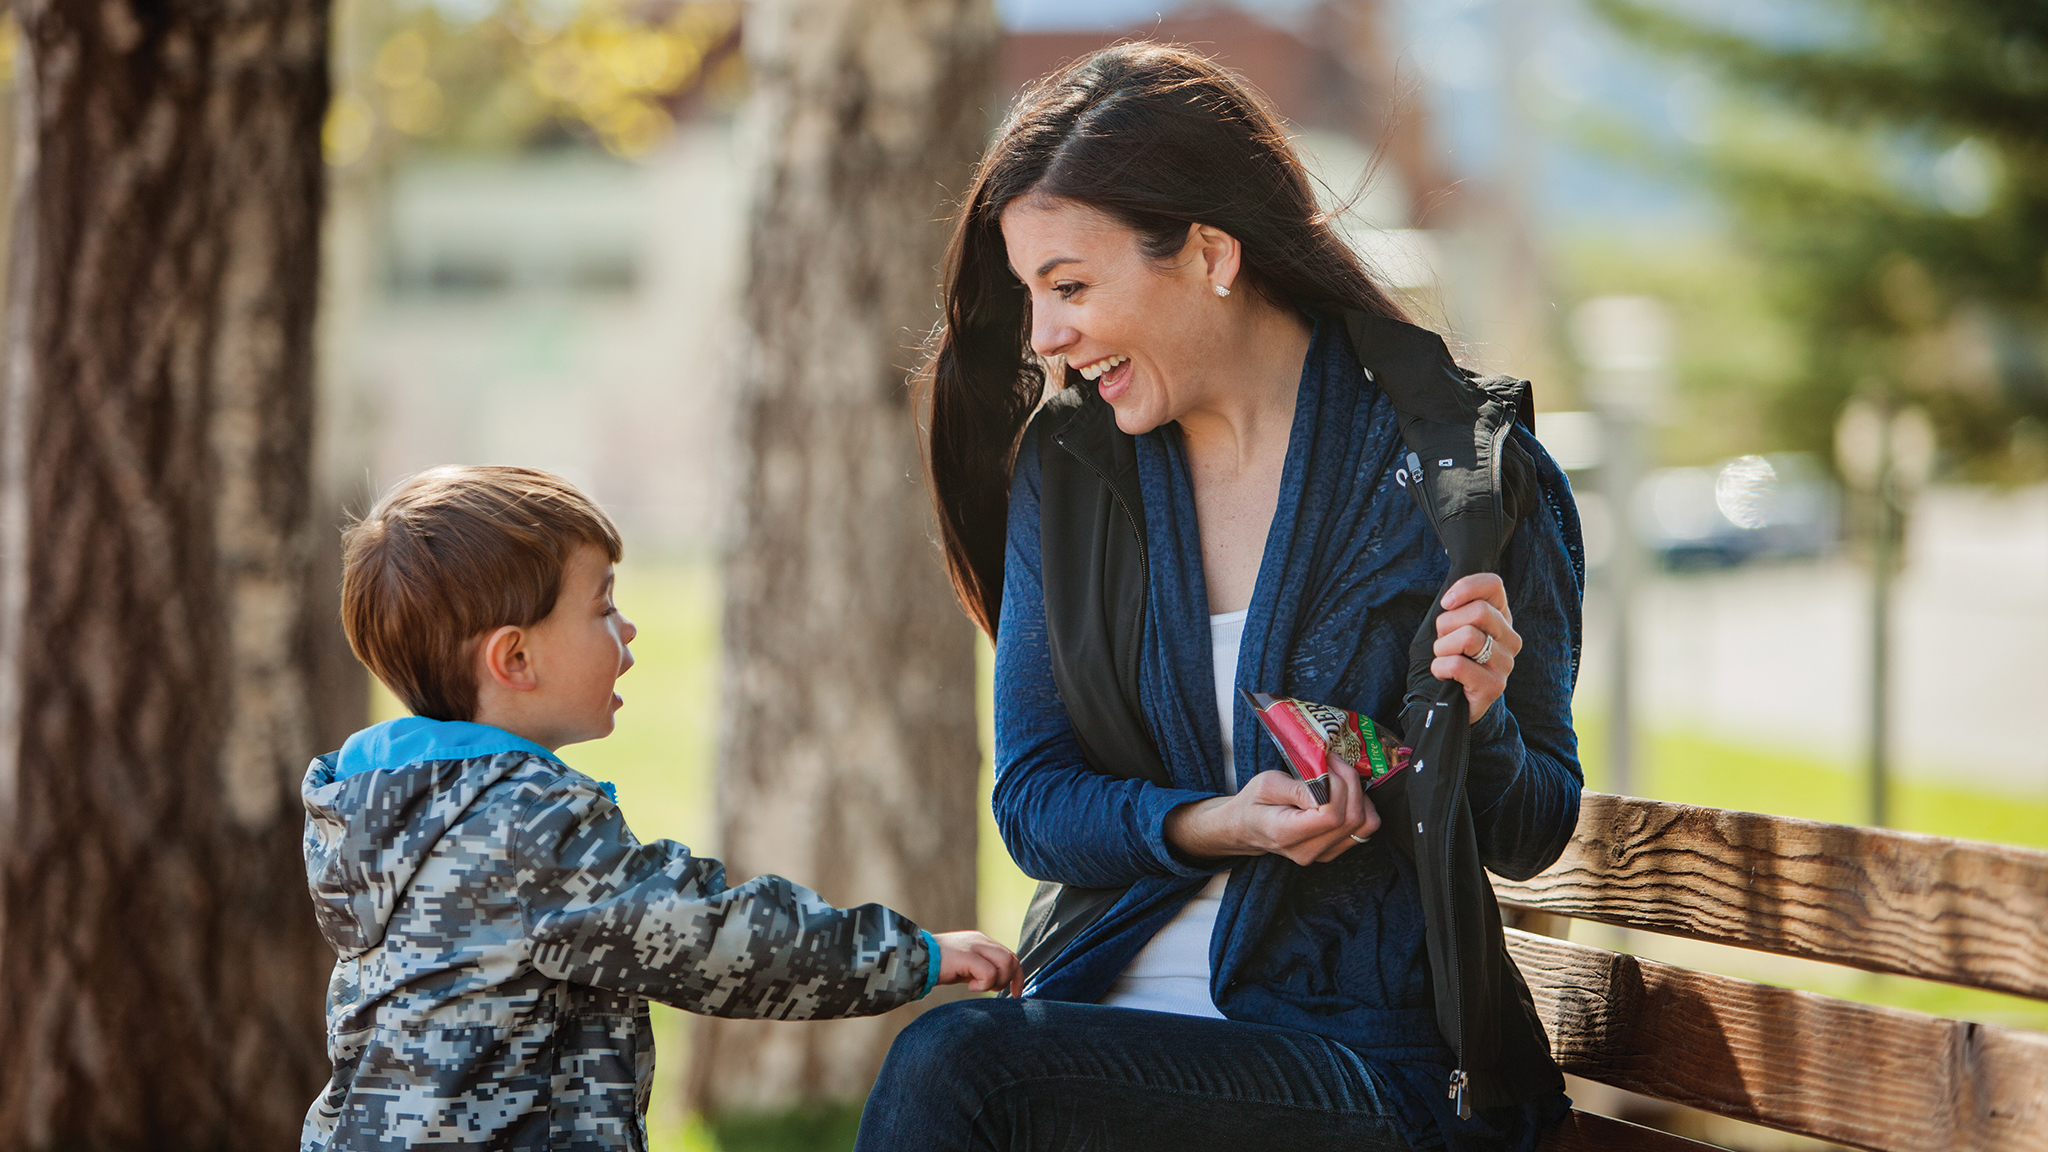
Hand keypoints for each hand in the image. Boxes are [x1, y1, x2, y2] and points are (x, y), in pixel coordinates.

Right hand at [932, 930, 1021, 996]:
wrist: (913, 959)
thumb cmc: (938, 966)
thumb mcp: (965, 966)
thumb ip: (981, 969)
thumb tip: (998, 982)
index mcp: (981, 941)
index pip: (1011, 956)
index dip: (1017, 976)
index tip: (1016, 994)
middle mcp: (980, 940)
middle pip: (1012, 959)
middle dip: (1010, 980)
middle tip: (993, 991)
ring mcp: (974, 946)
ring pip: (1005, 964)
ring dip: (996, 981)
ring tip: (978, 986)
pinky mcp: (967, 956)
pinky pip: (989, 973)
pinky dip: (984, 984)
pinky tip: (970, 986)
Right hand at [1163, 749, 1380, 866]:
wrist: (1246, 827)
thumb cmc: (1254, 802)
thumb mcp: (1266, 784)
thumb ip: (1297, 787)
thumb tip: (1327, 785)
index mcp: (1287, 834)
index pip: (1331, 816)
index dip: (1338, 787)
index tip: (1326, 764)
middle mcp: (1308, 851)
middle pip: (1352, 820)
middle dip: (1351, 783)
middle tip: (1335, 763)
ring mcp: (1323, 854)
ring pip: (1364, 826)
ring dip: (1360, 795)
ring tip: (1342, 777)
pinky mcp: (1334, 850)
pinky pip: (1364, 831)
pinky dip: (1363, 808)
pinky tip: (1347, 793)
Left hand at [1432, 572, 1520, 722]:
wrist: (1455, 702)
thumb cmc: (1453, 658)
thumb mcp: (1455, 626)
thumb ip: (1458, 607)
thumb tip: (1451, 599)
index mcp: (1503, 618)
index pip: (1494, 585)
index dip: (1466, 588)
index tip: (1447, 603)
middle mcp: (1510, 639)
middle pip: (1479, 611)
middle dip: (1447, 624)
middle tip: (1444, 641)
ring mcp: (1505, 664)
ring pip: (1467, 637)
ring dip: (1442, 648)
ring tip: (1445, 659)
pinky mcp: (1494, 686)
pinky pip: (1457, 665)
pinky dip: (1440, 668)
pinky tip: (1445, 675)